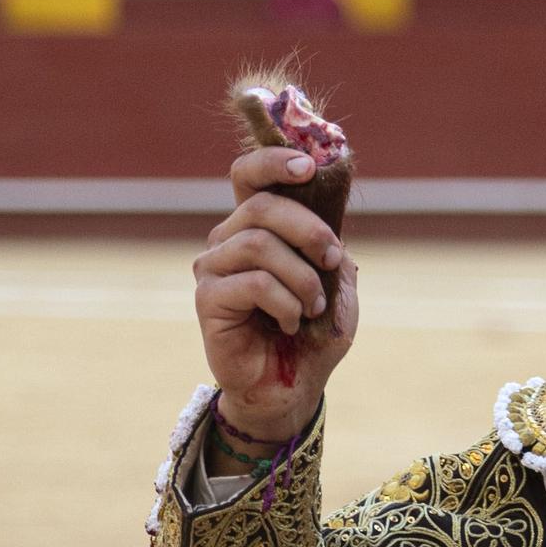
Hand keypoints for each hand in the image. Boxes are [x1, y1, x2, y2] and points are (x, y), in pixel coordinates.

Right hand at [192, 147, 359, 441]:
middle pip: (263, 206)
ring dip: (303, 277)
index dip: (274, 161)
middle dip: (310, 231)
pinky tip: (293, 322)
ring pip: (260, 244)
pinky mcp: (207, 300)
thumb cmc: (315, 331)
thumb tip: (328, 212)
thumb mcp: (338, 281)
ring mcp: (214, 268)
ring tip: (314, 307)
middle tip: (332, 261)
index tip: (309, 166)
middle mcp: (229, 239)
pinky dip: (286, 302)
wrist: (296, 386)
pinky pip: (254, 282)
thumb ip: (331, 243)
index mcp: (258, 226)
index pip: (249, 175)